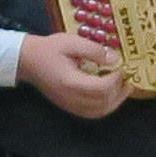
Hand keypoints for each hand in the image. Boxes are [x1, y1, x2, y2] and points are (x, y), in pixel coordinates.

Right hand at [15, 27, 129, 119]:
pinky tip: (110, 95)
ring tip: (123, 87)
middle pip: (103, 103)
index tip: (121, 67)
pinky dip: (105, 107)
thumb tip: (115, 59)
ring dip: (115, 101)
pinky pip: (91, 113)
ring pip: (99, 112)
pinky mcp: (69, 106)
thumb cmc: (49, 49)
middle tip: (128, 78)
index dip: (115, 79)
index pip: (101, 88)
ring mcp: (69, 105)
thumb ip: (95, 51)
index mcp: (71, 82)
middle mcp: (71, 98)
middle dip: (119, 91)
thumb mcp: (72, 42)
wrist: (27, 61)